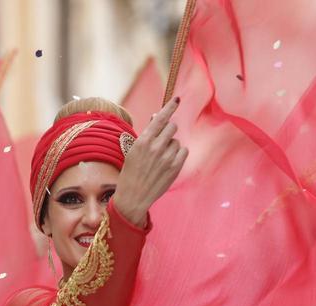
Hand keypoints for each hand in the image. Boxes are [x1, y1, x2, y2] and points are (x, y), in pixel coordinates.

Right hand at [112, 98, 188, 228]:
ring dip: (172, 145)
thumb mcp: (134, 150)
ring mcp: (167, 158)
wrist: (133, 196)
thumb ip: (148, 134)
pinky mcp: (175, 168)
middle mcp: (156, 147)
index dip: (170, 107)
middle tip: (161, 141)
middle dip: (168, 131)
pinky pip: (184, 151)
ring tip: (161, 158)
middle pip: (172, 127)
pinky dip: (178, 154)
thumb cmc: (131, 172)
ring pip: (177, 141)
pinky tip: (169, 162)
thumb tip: (158, 117)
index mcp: (143, 141)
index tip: (177, 100)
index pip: (161, 118)